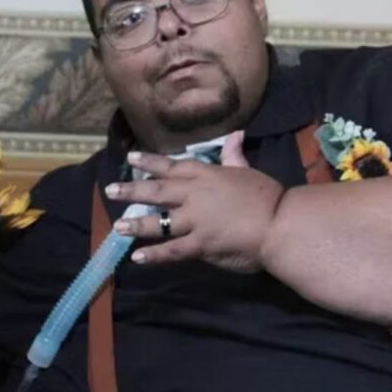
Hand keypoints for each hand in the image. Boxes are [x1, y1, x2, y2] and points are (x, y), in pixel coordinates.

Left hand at [107, 132, 283, 272]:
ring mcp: (195, 220)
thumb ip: (233, 155)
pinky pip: (173, 250)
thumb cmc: (267, 195)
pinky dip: (154, 254)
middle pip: (157, 191)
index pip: (171, 166)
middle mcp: (194, 195)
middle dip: (131, 190)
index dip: (150, 162)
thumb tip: (234, 133)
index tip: (130, 157)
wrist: (281, 223)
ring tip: (117, 226)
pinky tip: (137, 257)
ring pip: (159, 222)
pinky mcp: (201, 244)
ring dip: (136, 223)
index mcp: (205, 175)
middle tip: (110, 190)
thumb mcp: (247, 170)